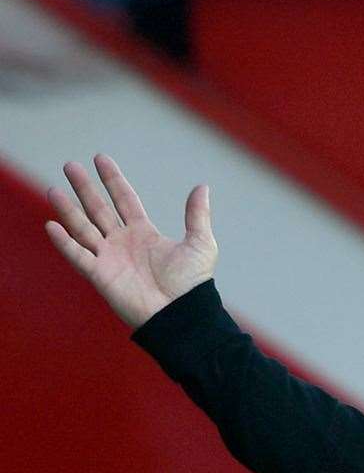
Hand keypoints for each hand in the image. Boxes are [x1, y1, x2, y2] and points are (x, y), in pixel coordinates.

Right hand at [44, 155, 216, 328]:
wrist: (182, 313)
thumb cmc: (192, 284)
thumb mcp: (200, 244)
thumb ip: (197, 215)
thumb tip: (202, 186)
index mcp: (144, 234)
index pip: (125, 200)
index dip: (113, 179)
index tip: (100, 158)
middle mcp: (123, 243)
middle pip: (99, 209)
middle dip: (85, 188)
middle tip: (70, 165)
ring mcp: (109, 258)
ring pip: (83, 228)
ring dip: (68, 210)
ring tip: (53, 190)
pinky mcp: (101, 275)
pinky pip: (78, 256)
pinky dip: (65, 242)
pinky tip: (52, 225)